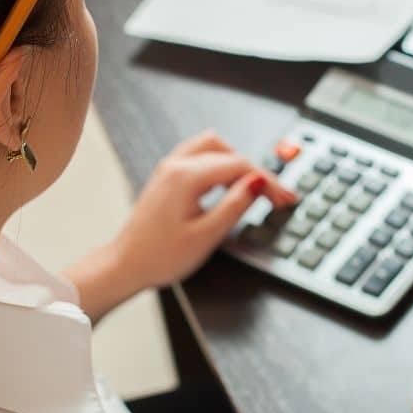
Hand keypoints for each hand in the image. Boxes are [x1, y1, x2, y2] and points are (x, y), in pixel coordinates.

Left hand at [65, 131, 296, 321]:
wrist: (126, 265)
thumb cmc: (160, 257)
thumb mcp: (206, 235)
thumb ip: (235, 205)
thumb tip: (258, 182)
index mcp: (185, 177)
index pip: (240, 166)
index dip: (268, 181)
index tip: (285, 198)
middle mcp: (175, 165)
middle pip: (228, 151)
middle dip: (254, 170)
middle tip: (273, 196)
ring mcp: (169, 168)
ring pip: (213, 147)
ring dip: (236, 163)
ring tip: (252, 189)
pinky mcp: (167, 176)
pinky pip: (199, 156)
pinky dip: (219, 165)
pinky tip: (227, 185)